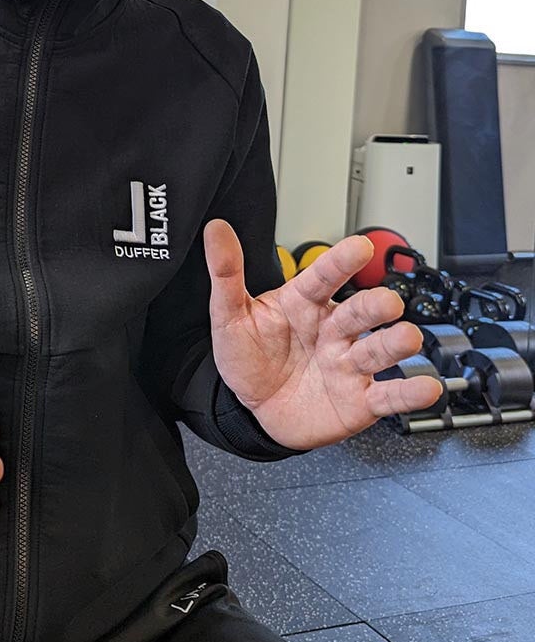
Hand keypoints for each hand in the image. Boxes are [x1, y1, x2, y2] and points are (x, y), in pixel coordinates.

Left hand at [203, 220, 444, 449]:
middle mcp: (333, 330)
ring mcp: (349, 363)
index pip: (323, 277)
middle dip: (375, 306)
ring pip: (379, 349)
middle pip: (359, 312)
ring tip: (406, 338)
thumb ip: (226, 272)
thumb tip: (216, 230)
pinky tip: (426, 387)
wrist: (253, 411)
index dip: (341, 262)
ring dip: (396, 343)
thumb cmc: (248, 357)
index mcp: (304, 304)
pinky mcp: (360, 400)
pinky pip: (388, 396)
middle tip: (385, 302)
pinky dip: (409, 392)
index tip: (359, 245)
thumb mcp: (229, 316)